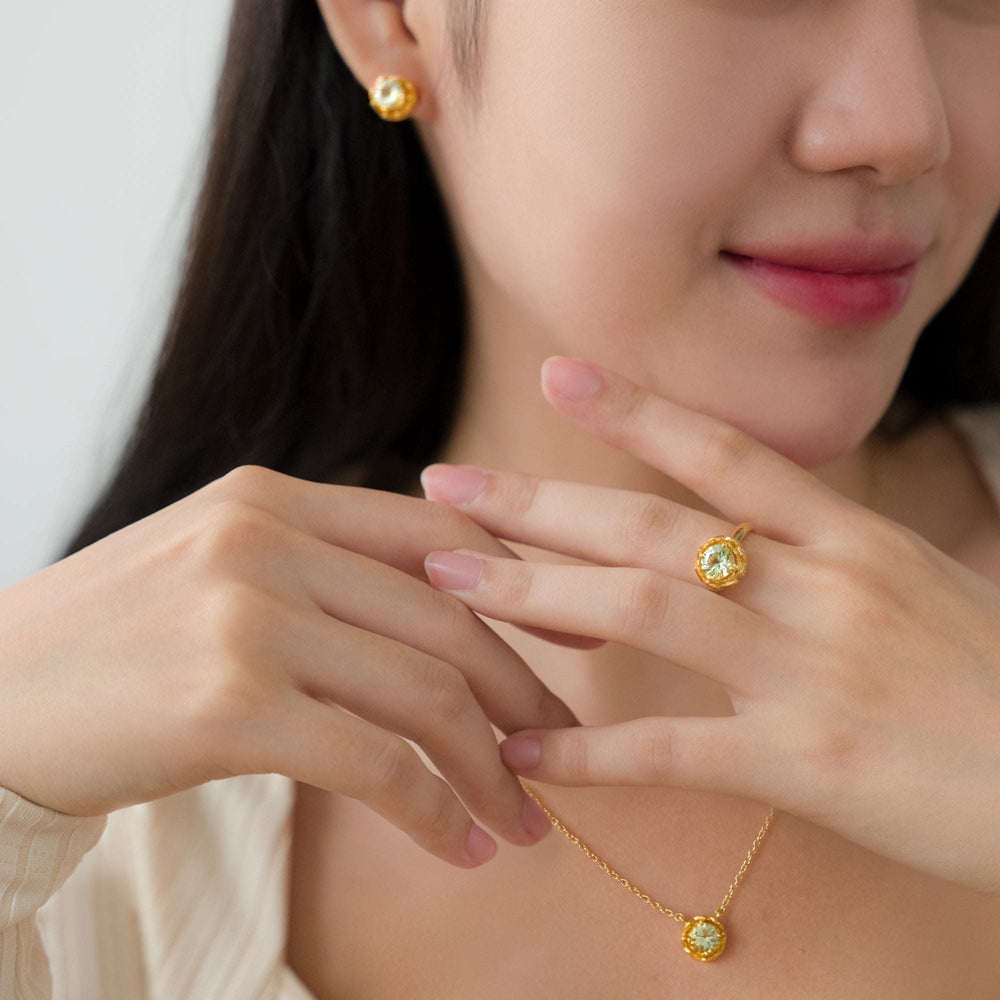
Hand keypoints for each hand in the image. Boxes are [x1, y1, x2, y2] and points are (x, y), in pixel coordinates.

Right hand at [0, 464, 588, 869]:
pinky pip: (373, 761)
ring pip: (424, 691)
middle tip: (562, 753)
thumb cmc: (116, 645)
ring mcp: (248, 615)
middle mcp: (268, 540)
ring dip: (491, 766)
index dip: (527, 590)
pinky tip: (458, 848)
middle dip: (523, 693)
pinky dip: (433, 810)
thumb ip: (320, 569)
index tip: (579, 645)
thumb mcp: (218, 570)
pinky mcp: (229, 702)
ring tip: (521, 819)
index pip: (441, 537)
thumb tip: (436, 606)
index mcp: (276, 500)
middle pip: (451, 617)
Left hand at [419, 355, 999, 893]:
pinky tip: (529, 755)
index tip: (557, 374)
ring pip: (646, 612)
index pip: (724, 453)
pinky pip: (677, 752)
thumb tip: (733, 538)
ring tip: (453, 586)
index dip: (635, 409)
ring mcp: (812, 671)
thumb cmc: (994, 684)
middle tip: (446, 489)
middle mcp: (822, 586)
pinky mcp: (810, 765)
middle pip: (652, 524)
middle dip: (539, 504)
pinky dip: (594, 753)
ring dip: (538, 597)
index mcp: (850, 538)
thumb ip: (820, 559)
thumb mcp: (914, 588)